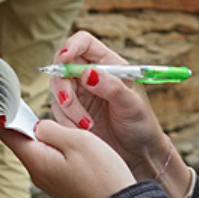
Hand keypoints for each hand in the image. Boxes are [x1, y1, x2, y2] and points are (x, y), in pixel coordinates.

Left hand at [0, 118, 136, 197]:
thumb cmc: (102, 176)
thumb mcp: (77, 141)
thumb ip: (52, 129)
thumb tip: (37, 126)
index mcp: (36, 160)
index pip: (6, 133)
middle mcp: (37, 172)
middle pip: (21, 140)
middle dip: (18, 120)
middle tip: (12, 98)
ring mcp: (49, 180)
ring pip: (37, 148)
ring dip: (37, 132)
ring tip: (37, 114)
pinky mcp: (62, 183)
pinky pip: (50, 158)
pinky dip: (51, 144)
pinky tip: (61, 137)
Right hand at [51, 32, 179, 184]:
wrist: (138, 154)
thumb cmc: (141, 125)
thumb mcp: (132, 104)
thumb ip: (111, 87)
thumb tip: (87, 73)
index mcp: (108, 64)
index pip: (84, 42)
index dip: (71, 46)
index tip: (63, 59)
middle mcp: (90, 75)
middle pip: (62, 65)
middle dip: (63, 84)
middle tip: (69, 102)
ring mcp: (79, 93)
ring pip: (56, 89)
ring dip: (67, 108)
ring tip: (87, 125)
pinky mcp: (71, 112)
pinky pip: (56, 111)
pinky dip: (65, 121)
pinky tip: (83, 131)